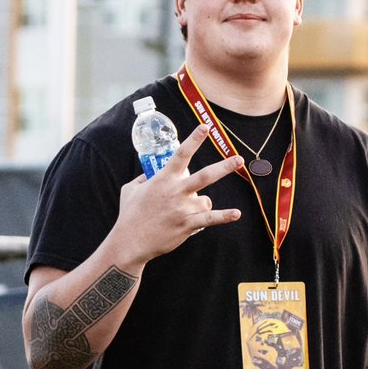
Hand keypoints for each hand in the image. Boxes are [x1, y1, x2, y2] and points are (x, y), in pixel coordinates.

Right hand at [112, 126, 242, 269]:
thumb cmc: (129, 215)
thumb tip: (149, 175)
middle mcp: (176, 192)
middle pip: (205, 176)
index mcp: (162, 179)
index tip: (205, 127)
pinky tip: (236, 214)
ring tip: (186, 213)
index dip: (194, 140)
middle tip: (238, 159)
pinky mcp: (187, 224)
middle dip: (224, 166)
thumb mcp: (130, 190)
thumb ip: (142, 179)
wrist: (130, 241)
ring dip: (200, 205)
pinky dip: (224, 216)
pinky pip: (210, 219)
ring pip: (205, 201)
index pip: (181, 155)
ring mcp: (183, 208)